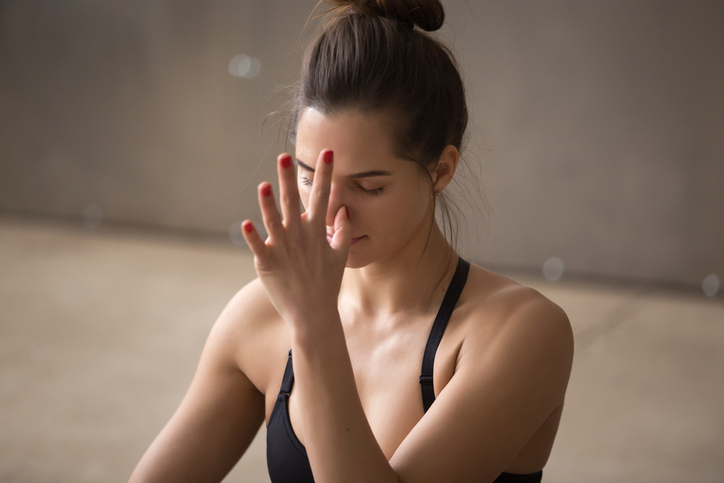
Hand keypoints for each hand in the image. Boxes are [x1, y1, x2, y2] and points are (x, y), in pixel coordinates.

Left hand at [241, 150, 351, 327]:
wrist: (313, 315)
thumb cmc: (326, 284)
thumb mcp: (340, 255)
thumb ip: (343, 231)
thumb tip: (345, 209)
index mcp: (317, 232)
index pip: (322, 197)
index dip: (325, 174)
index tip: (327, 152)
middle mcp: (300, 237)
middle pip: (293, 202)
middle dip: (289, 179)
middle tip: (285, 157)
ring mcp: (283, 250)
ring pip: (274, 222)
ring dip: (268, 204)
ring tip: (264, 186)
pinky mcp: (268, 264)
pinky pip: (259, 247)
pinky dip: (252, 237)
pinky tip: (245, 223)